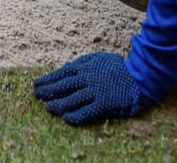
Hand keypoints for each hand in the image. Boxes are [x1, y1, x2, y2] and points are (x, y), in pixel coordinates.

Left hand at [33, 52, 152, 125]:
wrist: (140, 76)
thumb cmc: (119, 67)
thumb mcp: (99, 59)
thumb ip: (83, 63)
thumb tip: (66, 67)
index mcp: (86, 67)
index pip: (62, 74)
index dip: (48, 79)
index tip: (36, 83)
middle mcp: (88, 78)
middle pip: (63, 86)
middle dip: (48, 90)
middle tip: (36, 95)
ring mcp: (96, 91)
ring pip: (72, 99)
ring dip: (59, 104)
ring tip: (49, 108)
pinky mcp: (105, 103)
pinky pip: (87, 111)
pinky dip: (76, 114)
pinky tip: (67, 118)